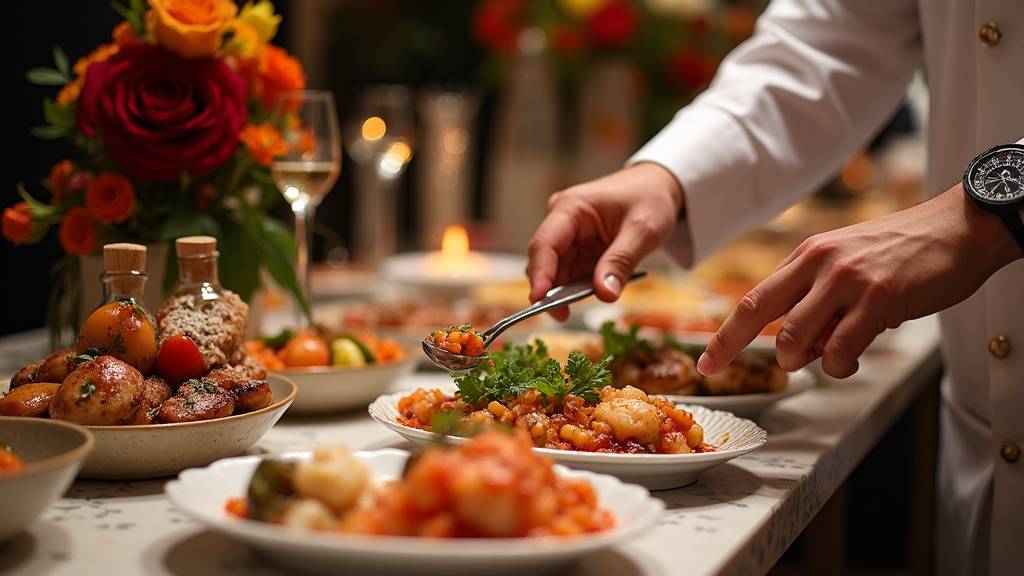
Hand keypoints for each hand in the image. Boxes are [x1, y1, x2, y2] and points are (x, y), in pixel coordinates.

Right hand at [526, 163, 683, 319]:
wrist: (659, 186)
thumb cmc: (650, 199)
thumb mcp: (643, 230)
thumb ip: (621, 261)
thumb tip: (604, 295)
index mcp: (571, 208)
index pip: (544, 244)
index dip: (540, 274)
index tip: (540, 301)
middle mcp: (562, 221)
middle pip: (545, 262)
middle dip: (552, 290)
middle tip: (564, 316)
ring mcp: (569, 236)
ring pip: (557, 272)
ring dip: (569, 290)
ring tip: (592, 299)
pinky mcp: (578, 249)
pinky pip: (572, 274)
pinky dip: (581, 287)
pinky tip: (600, 289)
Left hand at [697, 184, 1023, 378]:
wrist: (958, 227)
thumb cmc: (902, 251)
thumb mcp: (846, 261)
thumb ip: (815, 298)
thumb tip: (798, 346)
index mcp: (805, 255)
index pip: (752, 300)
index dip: (725, 337)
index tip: (707, 364)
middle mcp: (818, 263)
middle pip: (757, 314)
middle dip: (740, 350)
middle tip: (777, 366)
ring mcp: (847, 280)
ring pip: (796, 338)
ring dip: (804, 360)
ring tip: (829, 354)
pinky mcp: (879, 298)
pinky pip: (842, 350)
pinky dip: (842, 365)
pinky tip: (854, 356)